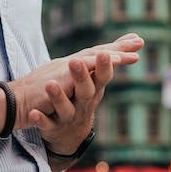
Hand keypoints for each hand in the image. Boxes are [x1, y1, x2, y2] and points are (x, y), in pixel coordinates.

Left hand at [11, 32, 142, 153]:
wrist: (68, 134)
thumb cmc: (84, 97)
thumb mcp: (98, 79)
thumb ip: (114, 57)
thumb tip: (137, 38)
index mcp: (94, 89)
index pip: (102, 77)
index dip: (105, 66)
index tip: (105, 53)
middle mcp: (83, 103)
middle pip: (85, 90)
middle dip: (82, 77)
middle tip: (75, 62)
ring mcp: (68, 116)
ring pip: (65, 108)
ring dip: (58, 97)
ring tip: (50, 84)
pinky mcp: (52, 127)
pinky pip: (46, 124)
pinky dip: (40, 119)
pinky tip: (33, 113)